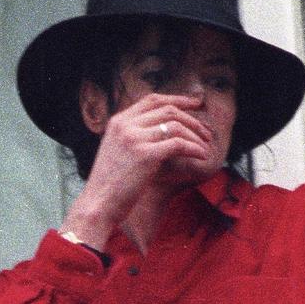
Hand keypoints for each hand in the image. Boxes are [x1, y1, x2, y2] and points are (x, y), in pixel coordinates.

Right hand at [62, 92, 214, 244]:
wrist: (97, 204)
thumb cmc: (109, 184)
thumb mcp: (117, 150)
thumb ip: (133, 136)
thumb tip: (162, 131)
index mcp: (118, 122)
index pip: (152, 100)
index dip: (177, 99)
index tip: (195, 104)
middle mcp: (125, 125)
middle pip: (168, 110)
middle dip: (192, 119)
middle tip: (206, 132)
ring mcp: (135, 138)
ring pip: (176, 126)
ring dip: (196, 136)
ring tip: (205, 147)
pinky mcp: (145, 155)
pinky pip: (178, 144)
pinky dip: (194, 149)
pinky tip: (202, 156)